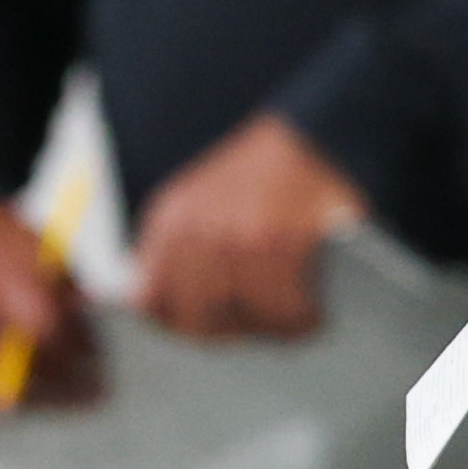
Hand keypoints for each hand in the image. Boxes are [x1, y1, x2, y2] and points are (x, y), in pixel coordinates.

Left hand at [134, 114, 364, 338]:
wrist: (319, 137)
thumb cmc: (266, 178)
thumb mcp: (203, 202)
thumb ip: (174, 251)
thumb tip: (148, 306)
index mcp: (171, 219)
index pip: (151, 302)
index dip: (183, 324)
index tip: (212, 327)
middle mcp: (196, 229)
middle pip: (198, 320)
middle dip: (231, 331)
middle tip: (258, 326)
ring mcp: (237, 237)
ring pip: (245, 318)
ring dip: (273, 327)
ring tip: (292, 318)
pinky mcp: (280, 244)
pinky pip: (285, 308)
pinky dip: (301, 318)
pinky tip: (312, 311)